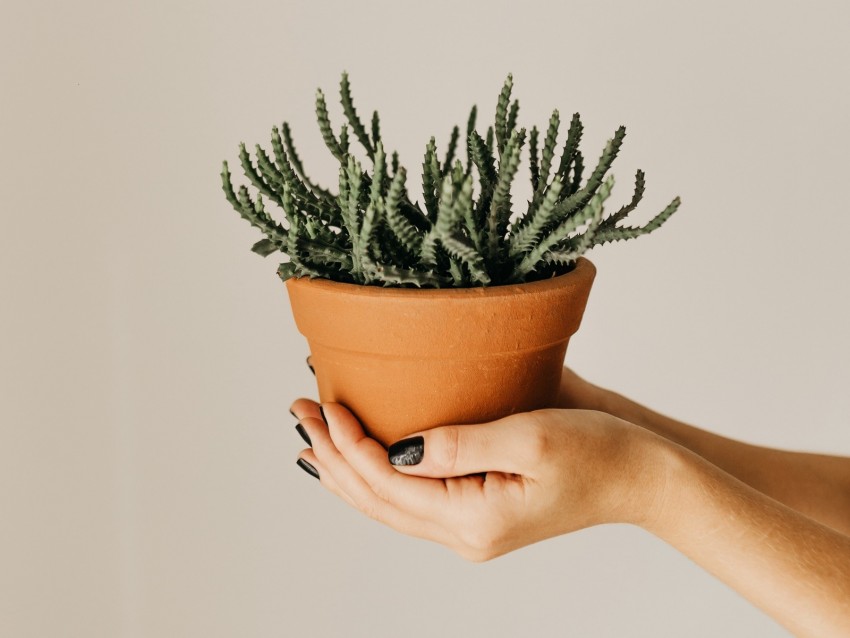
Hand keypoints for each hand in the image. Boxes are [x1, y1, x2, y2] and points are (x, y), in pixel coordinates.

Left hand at [290, 399, 663, 560]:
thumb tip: (395, 448)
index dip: (347, 443)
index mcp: (473, 518)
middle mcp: (463, 533)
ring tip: (311, 438)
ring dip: (345, 470)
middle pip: (375, 499)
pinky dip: (374, 480)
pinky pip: (409, 501)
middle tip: (299, 412)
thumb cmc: (598, 452)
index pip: (386, 482)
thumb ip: (459, 444)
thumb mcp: (532, 439)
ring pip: (386, 505)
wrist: (640, 477)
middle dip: (331, 456)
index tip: (323, 403)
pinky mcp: (477, 512)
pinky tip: (359, 463)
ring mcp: (468, 528)